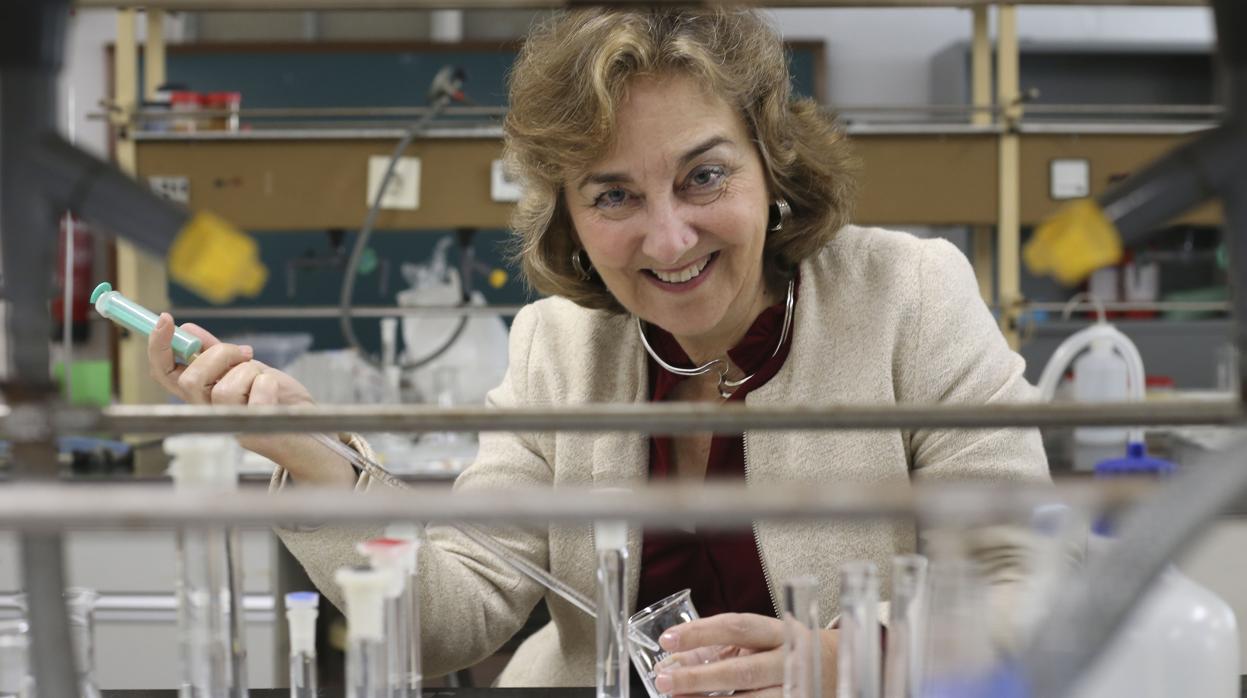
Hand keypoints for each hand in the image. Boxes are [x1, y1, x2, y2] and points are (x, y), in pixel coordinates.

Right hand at [147, 314, 352, 484]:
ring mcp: (228, 425)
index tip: (166, 319)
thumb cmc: (274, 398)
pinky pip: (256, 399)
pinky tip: (273, 389)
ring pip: (224, 389)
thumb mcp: (243, 369)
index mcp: (199, 394)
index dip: (158, 346)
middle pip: (190, 380)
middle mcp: (207, 412)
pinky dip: (268, 384)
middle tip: (244, 353)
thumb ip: (215, 353)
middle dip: (220, 355)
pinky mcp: (253, 434)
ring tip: (262, 377)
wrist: (306, 424)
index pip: (164, 373)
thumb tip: (189, 331)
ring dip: (250, 371)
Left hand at [653, 613, 838, 697]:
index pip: (736, 627)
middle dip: (699, 678)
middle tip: (663, 681)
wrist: (840, 669)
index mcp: (778, 632)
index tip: (668, 639)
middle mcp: (790, 659)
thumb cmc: (787, 652)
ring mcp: (797, 688)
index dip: (701, 633)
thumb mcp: (758, 641)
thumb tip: (671, 661)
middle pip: (741, 670)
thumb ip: (717, 649)